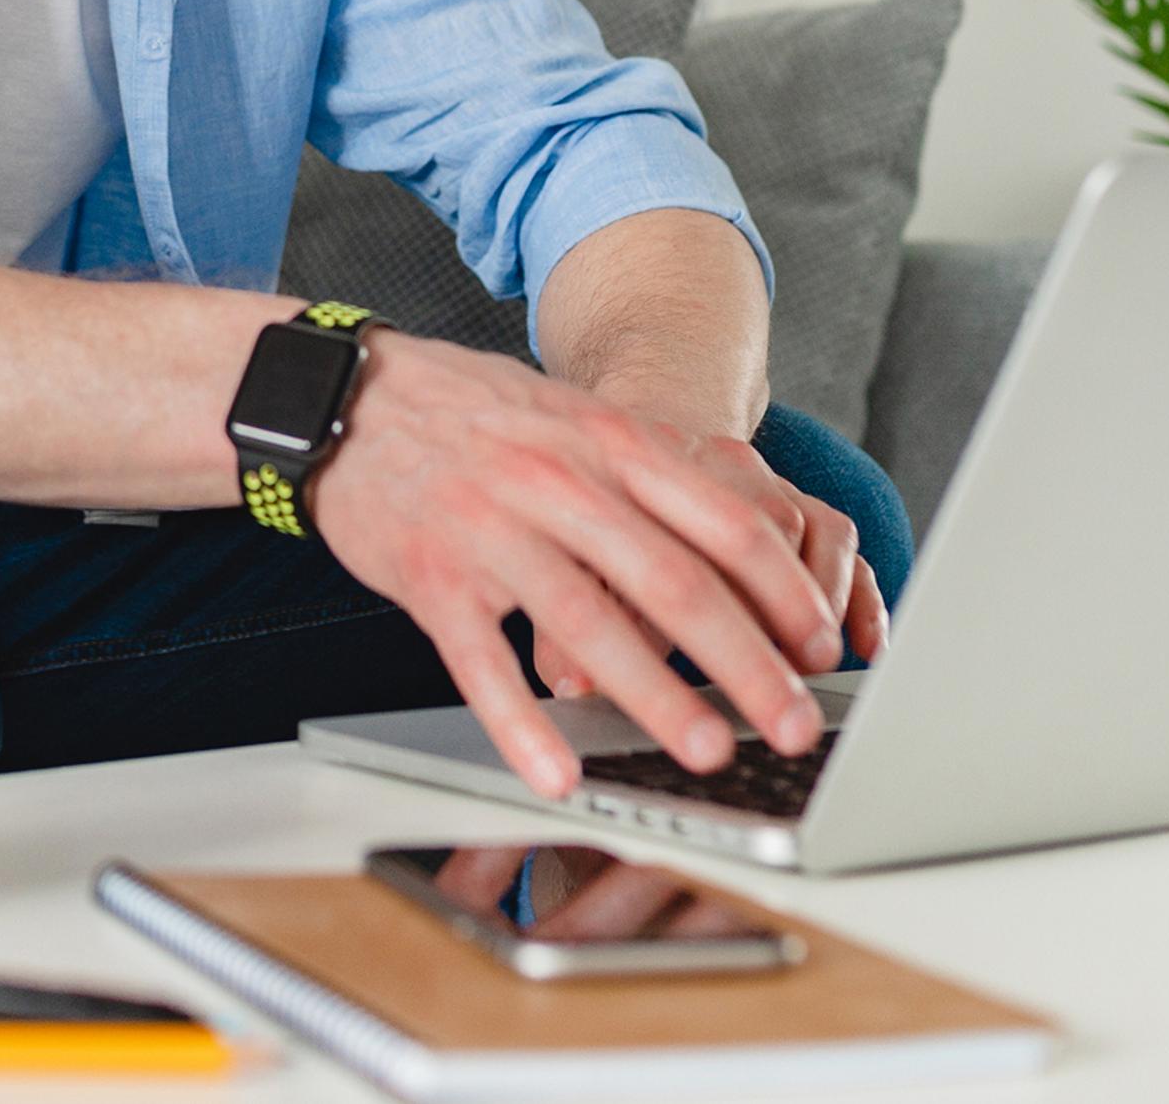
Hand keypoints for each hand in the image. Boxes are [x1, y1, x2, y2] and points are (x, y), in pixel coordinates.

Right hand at [305, 334, 847, 799]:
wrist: (344, 396)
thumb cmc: (472, 415)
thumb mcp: (574, 419)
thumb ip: (650, 472)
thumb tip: (751, 538)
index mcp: (609, 443)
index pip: (724, 522)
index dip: (785, 593)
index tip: (824, 648)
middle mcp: (560, 482)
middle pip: (675, 583)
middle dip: (748, 665)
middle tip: (793, 725)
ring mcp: (493, 529)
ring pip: (588, 626)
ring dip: (656, 699)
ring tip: (707, 753)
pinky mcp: (432, 576)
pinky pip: (482, 664)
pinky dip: (522, 725)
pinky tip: (556, 773)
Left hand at [532, 431, 885, 708]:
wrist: (625, 434)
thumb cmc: (587, 511)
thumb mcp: (559, 558)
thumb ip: (562, 625)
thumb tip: (571, 686)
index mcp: (639, 476)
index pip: (664, 551)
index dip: (672, 626)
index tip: (681, 698)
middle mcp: (710, 467)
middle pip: (749, 534)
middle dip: (763, 616)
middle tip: (773, 690)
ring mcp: (763, 481)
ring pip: (807, 527)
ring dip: (815, 601)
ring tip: (814, 664)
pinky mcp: (801, 501)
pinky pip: (843, 539)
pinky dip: (860, 596)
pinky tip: (867, 650)